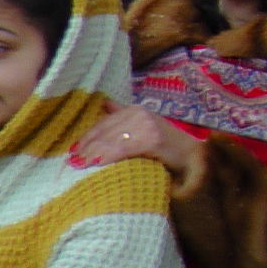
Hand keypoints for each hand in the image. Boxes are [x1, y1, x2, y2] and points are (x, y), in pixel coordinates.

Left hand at [71, 102, 200, 177]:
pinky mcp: (153, 140)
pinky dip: (108, 156)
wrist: (195, 154)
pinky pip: (124, 149)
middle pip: (105, 132)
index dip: (87, 137)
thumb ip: (123, 114)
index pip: (103, 123)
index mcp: (135, 110)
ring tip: (79, 164)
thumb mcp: (144, 125)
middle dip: (87, 148)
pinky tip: (97, 163)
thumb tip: (103, 102)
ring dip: (93, 153)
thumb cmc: (167, 144)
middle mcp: (140, 114)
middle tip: (72, 161)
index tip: (73, 150)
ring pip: (111, 141)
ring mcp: (147, 126)